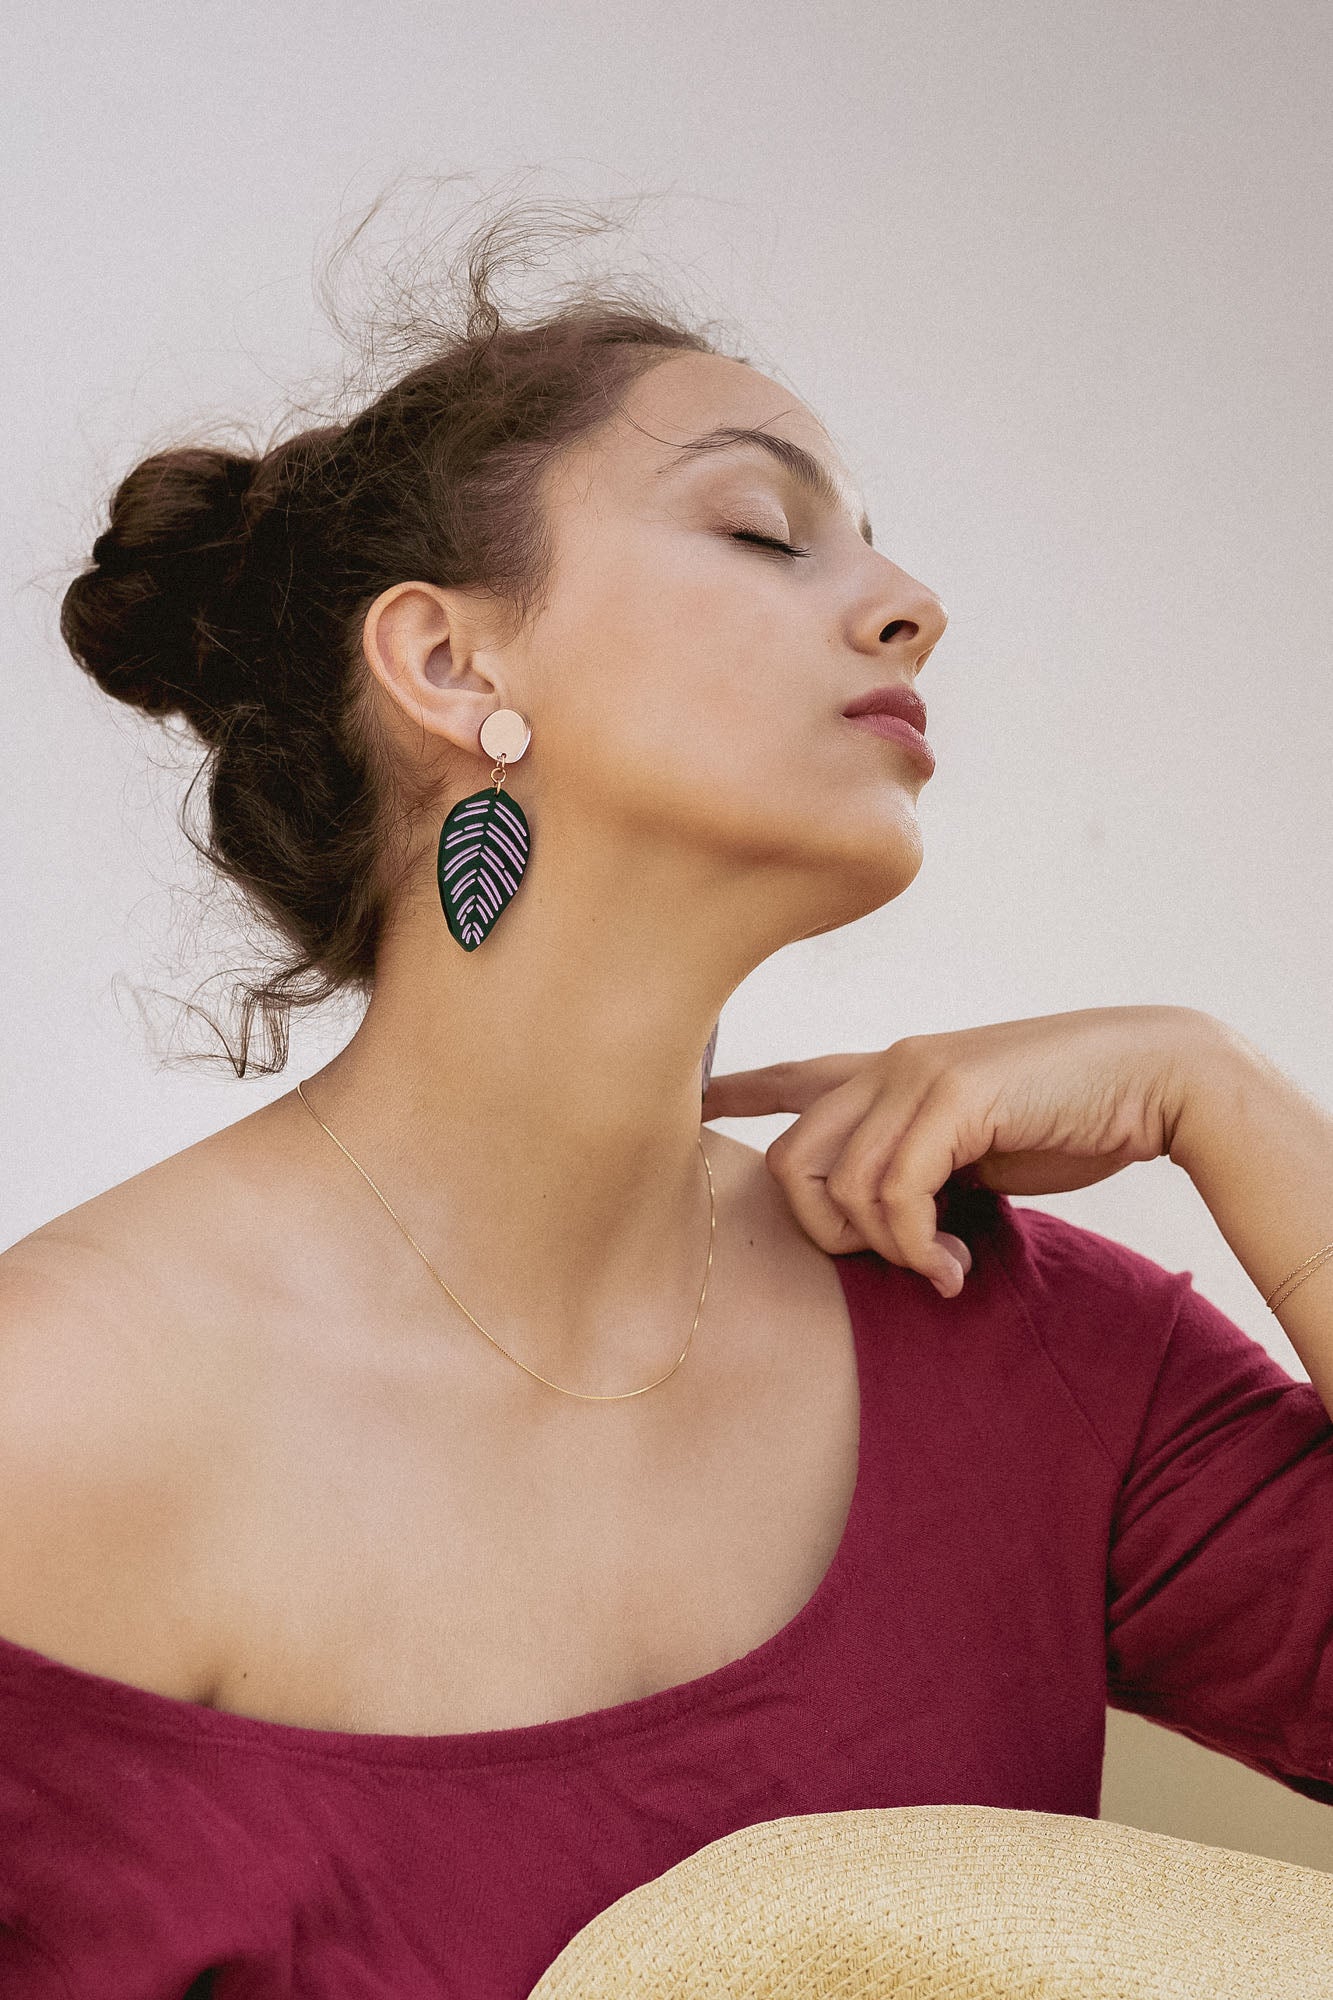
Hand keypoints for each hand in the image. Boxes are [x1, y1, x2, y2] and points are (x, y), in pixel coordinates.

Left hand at [701, 1005, 1209, 1296]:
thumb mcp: (978, 1153)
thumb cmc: (1073, 1121)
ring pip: (838, 1185)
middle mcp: (890, 1064)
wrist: (1154, 1082)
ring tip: (942, 1269)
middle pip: (790, 1159)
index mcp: (894, 1071)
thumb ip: (921, 1174)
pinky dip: (916, 1246)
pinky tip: (955, 1267)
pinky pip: (892, 1193)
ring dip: (886, 1250)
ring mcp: (916, 1072)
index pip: (796, 1078)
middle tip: (896, 1263)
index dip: (740, 1094)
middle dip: (824, 1233)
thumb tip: (882, 1234)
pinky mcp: (950, 1094)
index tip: (697, 1109)